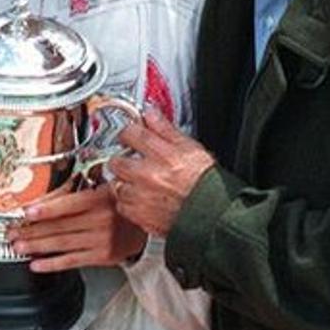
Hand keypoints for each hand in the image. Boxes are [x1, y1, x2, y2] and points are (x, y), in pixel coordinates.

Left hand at [6, 185, 145, 272]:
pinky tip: (37, 264)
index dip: (46, 209)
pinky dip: (52, 263)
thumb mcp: (104, 189)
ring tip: (18, 246)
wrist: (145, 226)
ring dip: (36, 246)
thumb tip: (44, 199)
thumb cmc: (120, 204)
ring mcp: (102, 240)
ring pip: (62, 244)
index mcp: (100, 198)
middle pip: (60, 226)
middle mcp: (101, 220)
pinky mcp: (102, 257)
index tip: (26, 213)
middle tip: (11, 232)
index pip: (68, 205)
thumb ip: (78, 192)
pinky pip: (72, 261)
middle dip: (32, 230)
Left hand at [109, 108, 215, 236]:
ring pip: (116, 185)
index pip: (131, 133)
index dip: (128, 132)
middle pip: (117, 161)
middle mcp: (148, 175)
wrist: (213, 214)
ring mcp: (141, 197)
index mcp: (162, 155)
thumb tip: (150, 112)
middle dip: (121, 160)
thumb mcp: (190, 148)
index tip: (129, 136)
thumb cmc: (205, 182)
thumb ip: (165, 129)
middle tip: (130, 161)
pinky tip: (141, 199)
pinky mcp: (139, 216)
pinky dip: (128, 203)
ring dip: (124, 183)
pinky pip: (122, 206)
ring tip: (138, 183)